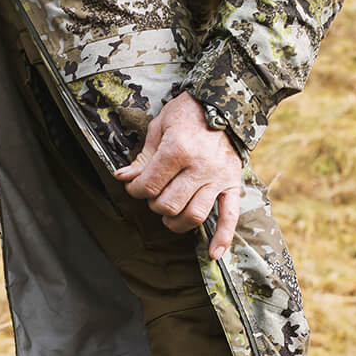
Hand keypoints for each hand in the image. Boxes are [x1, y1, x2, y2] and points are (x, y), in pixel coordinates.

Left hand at [114, 92, 241, 259]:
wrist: (222, 102)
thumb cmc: (186, 113)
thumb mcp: (159, 127)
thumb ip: (143, 157)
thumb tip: (122, 177)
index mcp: (179, 150)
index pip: (149, 186)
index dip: (135, 190)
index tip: (134, 186)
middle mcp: (200, 167)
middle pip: (169, 205)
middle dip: (154, 205)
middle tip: (153, 195)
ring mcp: (218, 178)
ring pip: (194, 215)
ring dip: (176, 222)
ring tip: (169, 215)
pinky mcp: (232, 184)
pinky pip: (230, 216)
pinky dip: (223, 238)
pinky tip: (213, 254)